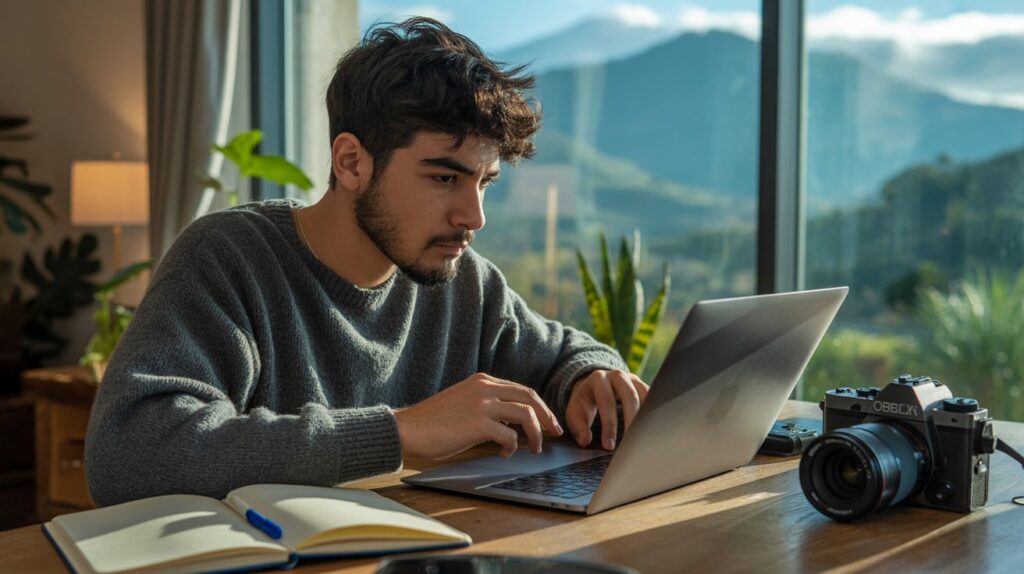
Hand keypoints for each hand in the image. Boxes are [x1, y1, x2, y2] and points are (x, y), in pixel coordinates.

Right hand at [394, 373, 563, 459]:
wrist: (409, 428)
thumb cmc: (433, 421)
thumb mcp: (464, 402)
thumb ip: (488, 405)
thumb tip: (512, 422)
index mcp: (483, 381)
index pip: (521, 390)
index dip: (539, 406)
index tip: (547, 421)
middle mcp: (485, 388)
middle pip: (529, 397)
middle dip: (547, 416)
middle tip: (555, 432)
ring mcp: (482, 404)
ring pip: (525, 414)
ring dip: (536, 433)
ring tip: (536, 448)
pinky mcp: (478, 423)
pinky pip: (510, 436)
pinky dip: (513, 447)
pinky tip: (504, 454)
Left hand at [565, 369, 649, 450]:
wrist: (595, 385)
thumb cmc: (585, 401)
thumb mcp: (575, 412)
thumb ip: (578, 427)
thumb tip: (585, 441)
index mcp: (598, 379)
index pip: (606, 402)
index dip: (609, 426)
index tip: (609, 446)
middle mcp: (617, 376)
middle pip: (630, 396)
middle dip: (632, 421)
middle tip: (631, 443)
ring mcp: (633, 379)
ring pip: (645, 396)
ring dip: (646, 418)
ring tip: (644, 439)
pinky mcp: (643, 386)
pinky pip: (653, 398)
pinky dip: (653, 414)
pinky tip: (652, 431)